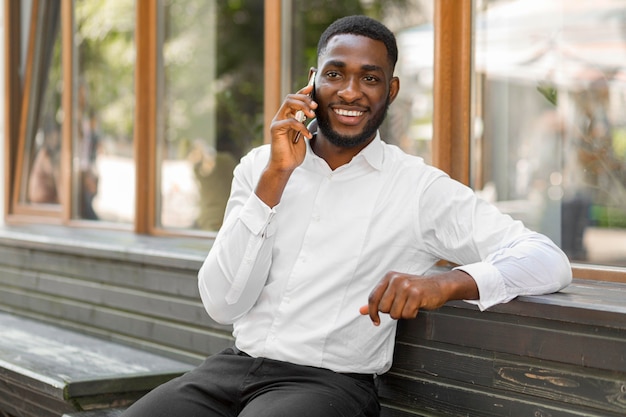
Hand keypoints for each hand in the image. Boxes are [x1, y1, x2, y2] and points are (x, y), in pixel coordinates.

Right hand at [267, 82, 316, 171]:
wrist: (285, 166)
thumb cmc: (294, 152)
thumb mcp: (303, 134)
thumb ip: (305, 122)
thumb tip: (312, 111)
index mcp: (287, 117)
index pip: (294, 99)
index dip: (302, 91)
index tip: (312, 87)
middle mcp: (281, 117)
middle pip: (291, 98)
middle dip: (304, 99)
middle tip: (315, 106)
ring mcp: (277, 122)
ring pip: (288, 104)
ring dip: (302, 106)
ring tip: (312, 115)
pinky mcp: (276, 129)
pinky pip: (290, 121)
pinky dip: (302, 127)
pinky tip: (307, 135)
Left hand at [359, 270, 477, 325]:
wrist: (439, 285)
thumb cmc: (416, 289)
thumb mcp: (394, 291)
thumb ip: (378, 300)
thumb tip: (361, 311)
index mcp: (389, 277)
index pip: (372, 298)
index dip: (372, 312)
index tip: (376, 321)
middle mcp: (396, 279)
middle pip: (383, 308)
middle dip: (392, 312)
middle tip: (402, 306)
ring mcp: (406, 286)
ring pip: (394, 313)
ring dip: (402, 314)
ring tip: (410, 305)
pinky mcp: (416, 294)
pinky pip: (407, 314)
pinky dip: (412, 315)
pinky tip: (417, 307)